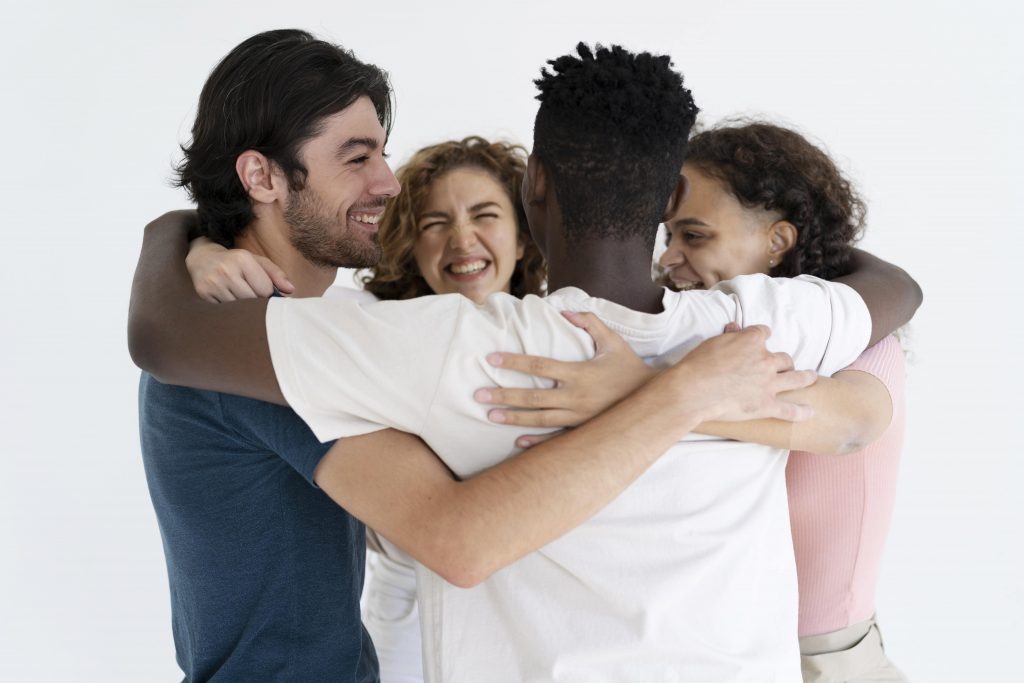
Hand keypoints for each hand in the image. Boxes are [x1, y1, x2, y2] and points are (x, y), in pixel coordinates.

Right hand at [185, 237, 293, 302]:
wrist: (202, 258)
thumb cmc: (236, 262)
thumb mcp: (257, 262)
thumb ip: (276, 274)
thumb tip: (290, 290)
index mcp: (243, 259)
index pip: (265, 290)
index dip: (267, 295)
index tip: (263, 293)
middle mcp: (226, 270)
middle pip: (251, 300)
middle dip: (255, 303)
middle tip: (252, 298)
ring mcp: (213, 282)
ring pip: (238, 308)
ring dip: (242, 308)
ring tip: (239, 297)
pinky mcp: (203, 293)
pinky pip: (224, 310)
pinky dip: (229, 310)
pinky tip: (228, 299)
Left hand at [475, 311, 656, 431]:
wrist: (654, 401)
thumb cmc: (630, 368)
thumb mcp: (613, 341)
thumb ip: (590, 323)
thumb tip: (566, 312)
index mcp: (580, 373)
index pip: (540, 366)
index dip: (514, 363)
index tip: (491, 359)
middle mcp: (576, 398)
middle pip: (533, 398)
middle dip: (504, 396)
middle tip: (478, 396)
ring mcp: (578, 418)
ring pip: (540, 420)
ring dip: (514, 419)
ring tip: (490, 417)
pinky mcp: (583, 431)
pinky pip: (556, 439)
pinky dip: (536, 443)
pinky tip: (517, 444)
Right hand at [676, 323, 817, 422]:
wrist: (695, 390)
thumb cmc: (698, 365)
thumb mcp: (712, 343)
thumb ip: (728, 337)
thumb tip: (734, 327)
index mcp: (751, 342)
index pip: (764, 333)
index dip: (763, 337)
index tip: (762, 339)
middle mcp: (765, 360)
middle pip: (783, 358)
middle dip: (783, 362)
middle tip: (782, 366)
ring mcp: (769, 384)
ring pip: (796, 378)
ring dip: (806, 377)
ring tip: (811, 377)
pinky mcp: (767, 405)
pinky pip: (790, 410)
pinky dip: (801, 412)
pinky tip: (810, 412)